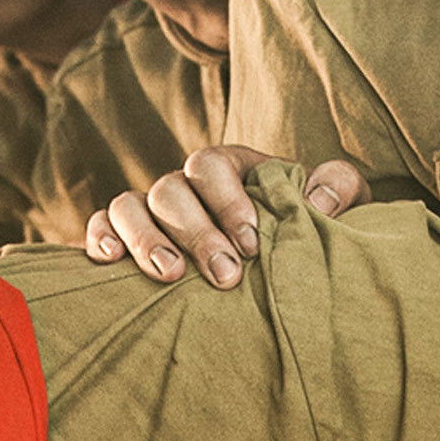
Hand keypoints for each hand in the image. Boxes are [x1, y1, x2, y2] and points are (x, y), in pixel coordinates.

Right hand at [83, 146, 365, 286]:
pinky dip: (100, 238)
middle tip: (225, 276)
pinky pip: (100, 225)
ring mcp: (150, 210)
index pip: (210, 164)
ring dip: (145, 238)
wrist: (280, 262)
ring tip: (170, 276)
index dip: (227, 200)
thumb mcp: (334, 202)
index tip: (252, 244)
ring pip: (128, 205)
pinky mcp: (125, 236)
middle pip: (170, 190)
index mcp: (228, 166)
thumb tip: (319, 199)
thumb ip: (340, 186)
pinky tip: (111, 262)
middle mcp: (184, 184)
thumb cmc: (305, 228)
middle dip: (196, 233)